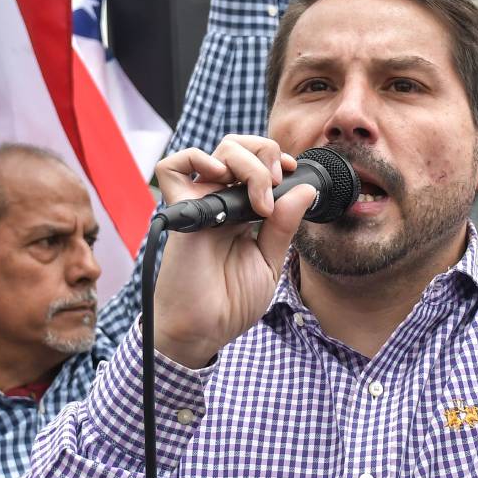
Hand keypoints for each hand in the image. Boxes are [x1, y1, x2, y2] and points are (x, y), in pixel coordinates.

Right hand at [151, 136, 315, 368]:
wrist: (205, 330)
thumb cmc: (230, 302)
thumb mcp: (270, 262)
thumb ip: (285, 225)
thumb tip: (305, 189)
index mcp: (242, 211)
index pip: (256, 162)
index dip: (276, 159)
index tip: (292, 173)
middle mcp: (221, 201)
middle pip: (239, 147)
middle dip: (266, 154)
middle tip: (276, 184)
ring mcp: (200, 203)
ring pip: (219, 150)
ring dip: (248, 163)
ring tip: (259, 197)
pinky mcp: (180, 210)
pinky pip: (172, 167)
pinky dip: (196, 158)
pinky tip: (220, 178)